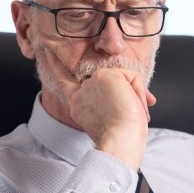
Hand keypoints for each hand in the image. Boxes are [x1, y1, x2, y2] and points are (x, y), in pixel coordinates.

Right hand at [45, 49, 155, 169]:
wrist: (119, 140)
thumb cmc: (120, 138)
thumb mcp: (111, 120)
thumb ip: (115, 102)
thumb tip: (146, 99)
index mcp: (78, 106)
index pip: (65, 81)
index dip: (55, 65)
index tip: (47, 52)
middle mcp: (81, 94)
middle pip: (109, 82)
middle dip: (129, 96)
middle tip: (138, 115)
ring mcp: (92, 83)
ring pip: (123, 80)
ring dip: (135, 98)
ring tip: (135, 114)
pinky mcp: (105, 76)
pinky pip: (132, 78)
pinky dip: (139, 93)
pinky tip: (135, 106)